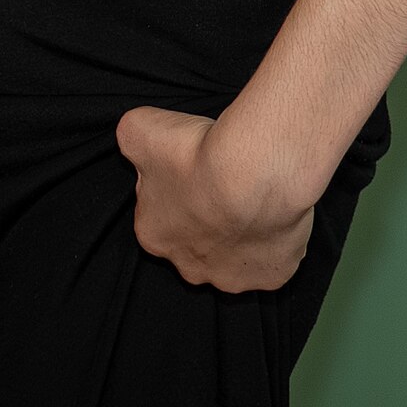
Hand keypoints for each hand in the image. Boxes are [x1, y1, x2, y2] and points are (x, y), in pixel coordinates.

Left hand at [116, 104, 312, 293]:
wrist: (252, 172)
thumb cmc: (194, 154)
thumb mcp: (138, 129)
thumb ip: (131, 138)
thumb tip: (134, 140)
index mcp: (154, 236)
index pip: (156, 213)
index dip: (173, 186)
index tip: (189, 166)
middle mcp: (190, 267)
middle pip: (194, 242)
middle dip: (206, 217)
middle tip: (221, 182)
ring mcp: (234, 277)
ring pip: (234, 255)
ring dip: (240, 231)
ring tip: (251, 193)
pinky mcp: (271, 276)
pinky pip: (272, 259)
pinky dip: (275, 236)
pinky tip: (274, 208)